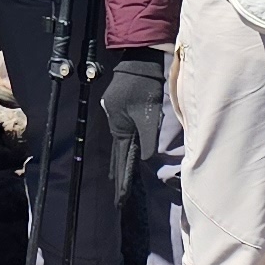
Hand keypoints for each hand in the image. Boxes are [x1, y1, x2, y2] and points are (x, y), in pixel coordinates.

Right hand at [96, 50, 167, 184]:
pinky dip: (123, 147)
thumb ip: (147, 140)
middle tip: (119, 197)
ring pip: (120, 145)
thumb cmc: (145, 88)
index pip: (122, 161)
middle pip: (117, 155)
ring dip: (120, 162)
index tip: (121, 199)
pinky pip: (122, 134)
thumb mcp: (149, 117)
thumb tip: (144, 160)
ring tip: (118, 180)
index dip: (122, 181)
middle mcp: (116, 125)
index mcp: (120, 129)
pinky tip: (124, 151)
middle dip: (119, 177)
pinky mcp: (120, 110)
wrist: (139, 65)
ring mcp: (116, 117)